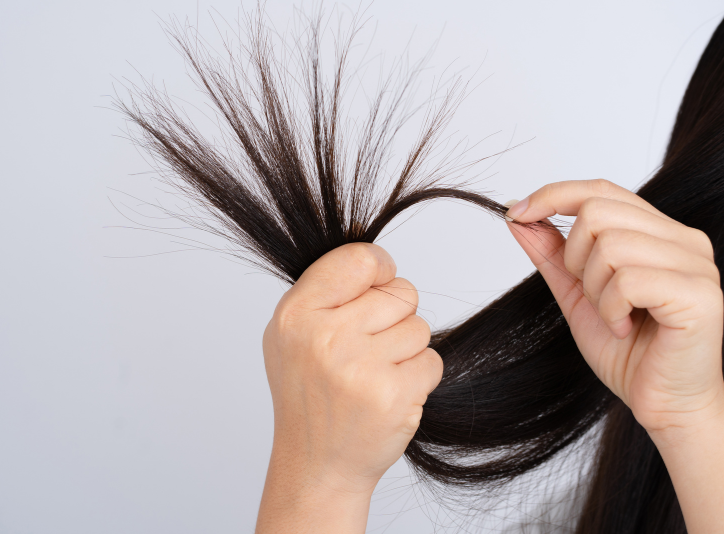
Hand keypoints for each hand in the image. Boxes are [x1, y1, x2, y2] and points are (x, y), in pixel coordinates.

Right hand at [256, 243, 442, 533]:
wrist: (316, 465)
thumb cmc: (309, 395)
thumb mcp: (291, 334)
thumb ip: (326, 292)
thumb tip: (374, 261)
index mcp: (296, 314)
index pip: (359, 259)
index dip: (379, 270)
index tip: (378, 286)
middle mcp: (325, 337)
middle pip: (400, 293)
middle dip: (395, 316)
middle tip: (368, 348)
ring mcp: (360, 367)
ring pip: (419, 327)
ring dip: (407, 350)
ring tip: (374, 374)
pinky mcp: (393, 395)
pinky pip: (431, 361)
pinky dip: (419, 377)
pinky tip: (389, 393)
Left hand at [506, 180, 723, 435]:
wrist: (663, 406)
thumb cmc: (629, 353)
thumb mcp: (577, 294)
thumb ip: (552, 253)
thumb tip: (518, 213)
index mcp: (660, 232)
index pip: (600, 190)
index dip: (553, 195)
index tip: (516, 214)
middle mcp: (685, 239)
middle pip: (598, 211)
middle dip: (574, 258)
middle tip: (593, 297)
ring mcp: (697, 264)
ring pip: (610, 245)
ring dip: (594, 290)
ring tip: (616, 317)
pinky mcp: (700, 294)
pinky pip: (628, 280)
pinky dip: (611, 309)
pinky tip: (627, 329)